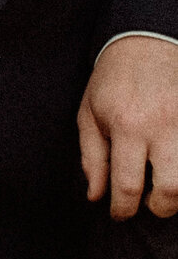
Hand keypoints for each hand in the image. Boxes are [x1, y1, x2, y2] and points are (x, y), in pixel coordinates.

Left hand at [80, 34, 177, 218]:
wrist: (145, 45)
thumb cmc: (111, 82)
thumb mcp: (89, 116)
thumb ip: (92, 158)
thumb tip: (96, 196)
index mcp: (127, 126)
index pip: (128, 185)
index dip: (123, 209)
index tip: (120, 213)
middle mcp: (162, 127)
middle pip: (171, 189)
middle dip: (159, 207)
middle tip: (148, 204)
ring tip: (163, 187)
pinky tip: (173, 167)